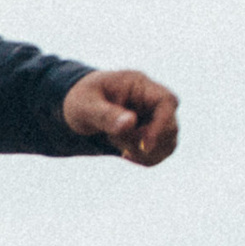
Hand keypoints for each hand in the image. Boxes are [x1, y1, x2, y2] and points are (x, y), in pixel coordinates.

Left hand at [62, 67, 178, 165]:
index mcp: (139, 85)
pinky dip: (145, 159)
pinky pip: (160, 151)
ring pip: (168, 142)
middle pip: (170, 126)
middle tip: (114, 139)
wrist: (74, 107)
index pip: (167, 101)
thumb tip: (131, 123)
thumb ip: (106, 115)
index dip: (162, 125)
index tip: (145, 146)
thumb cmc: (79, 100)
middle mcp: (151, 101)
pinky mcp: (149, 134)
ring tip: (116, 143)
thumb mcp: (85, 106)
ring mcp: (153, 118)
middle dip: (143, 141)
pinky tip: (125, 155)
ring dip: (144, 153)